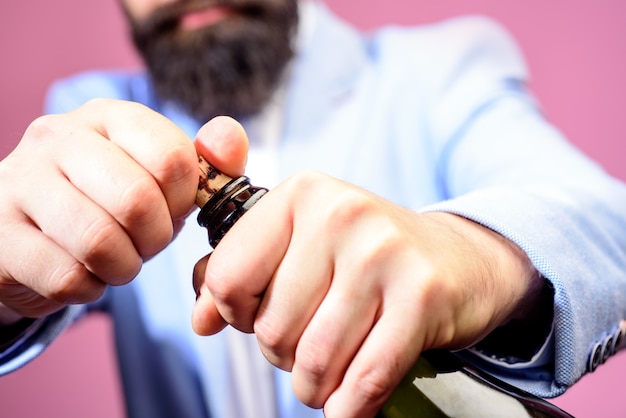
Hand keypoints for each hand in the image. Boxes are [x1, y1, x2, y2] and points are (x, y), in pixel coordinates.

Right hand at [0, 99, 198, 319]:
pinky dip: (90, 288)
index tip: (171, 209)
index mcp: (108, 117)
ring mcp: (18, 183)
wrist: (32, 231)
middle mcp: (57, 137)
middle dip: (155, 238)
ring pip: (99, 242)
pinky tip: (83, 272)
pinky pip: (67, 278)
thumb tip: (230, 141)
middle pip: (137, 200)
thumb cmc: (110, 201)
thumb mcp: (162, 178)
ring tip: (116, 259)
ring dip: (123, 266)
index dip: (183, 200)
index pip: (172, 157)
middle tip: (144, 242)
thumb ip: (207, 161)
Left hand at [192, 165, 540, 416]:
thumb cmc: (366, 256)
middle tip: (308, 344)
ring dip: (316, 385)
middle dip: (283, 354)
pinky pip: (365, 377)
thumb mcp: (300, 245)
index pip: (227, 277)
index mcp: (300, 195)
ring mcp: (384, 251)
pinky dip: (351, 405)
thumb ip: (240, 271)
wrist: (457, 259)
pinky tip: (351, 402)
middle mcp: (340, 213)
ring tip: (330, 371)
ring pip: (314, 359)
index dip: (234, 313)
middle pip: (270, 326)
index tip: (258, 315)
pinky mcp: (423, 293)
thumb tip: (200, 320)